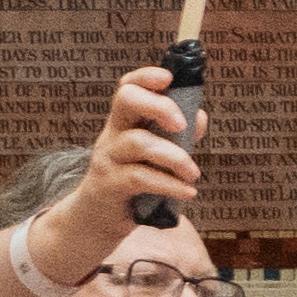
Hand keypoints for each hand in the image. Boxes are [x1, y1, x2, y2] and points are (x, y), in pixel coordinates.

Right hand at [77, 63, 205, 230]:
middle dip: (160, 106)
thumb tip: (200, 117)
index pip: (128, 87)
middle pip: (127, 101)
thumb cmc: (132, 181)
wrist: (96, 219)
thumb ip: (178, 137)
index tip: (169, 78)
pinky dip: (169, 184)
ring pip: (139, 142)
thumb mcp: (155, 156)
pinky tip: (188, 191)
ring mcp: (108, 158)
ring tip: (193, 173)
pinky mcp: (109, 185)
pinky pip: (141, 178)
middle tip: (182, 125)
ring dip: (175, 157)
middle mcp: (113, 134)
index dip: (146, 77)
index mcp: (125, 121)